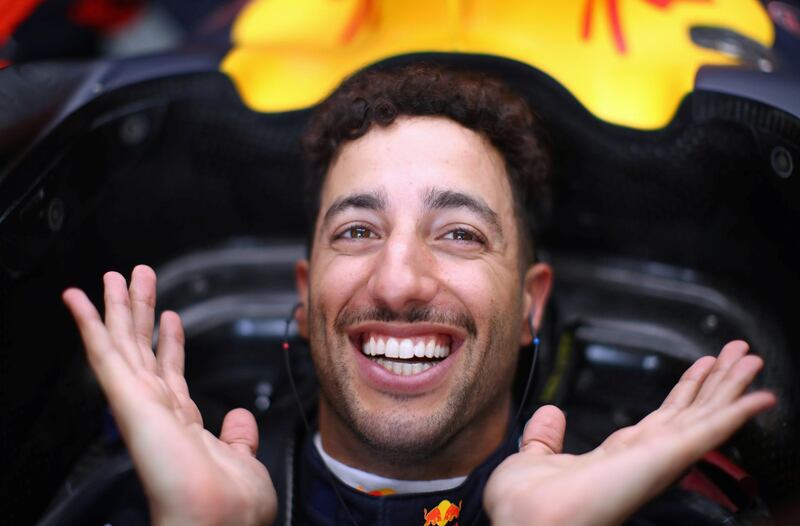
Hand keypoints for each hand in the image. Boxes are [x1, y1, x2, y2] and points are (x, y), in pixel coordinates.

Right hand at [63, 266, 276, 525]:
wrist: (220, 520)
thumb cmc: (231, 507)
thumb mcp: (244, 461)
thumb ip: (238, 436)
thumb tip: (240, 417)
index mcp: (183, 425)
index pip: (171, 374)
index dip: (169, 343)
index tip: (170, 317)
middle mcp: (158, 411)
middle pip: (143, 350)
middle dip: (141, 312)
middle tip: (138, 277)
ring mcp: (140, 404)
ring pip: (123, 344)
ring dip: (118, 307)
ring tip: (114, 276)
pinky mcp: (127, 400)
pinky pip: (104, 354)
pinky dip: (91, 323)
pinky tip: (81, 299)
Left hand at [484, 341, 775, 525]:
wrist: (528, 518)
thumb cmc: (526, 504)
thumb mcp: (535, 458)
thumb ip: (546, 437)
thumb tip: (550, 414)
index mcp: (619, 458)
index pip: (662, 420)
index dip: (685, 393)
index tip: (702, 369)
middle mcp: (644, 458)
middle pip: (691, 413)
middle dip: (716, 383)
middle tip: (740, 353)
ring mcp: (658, 458)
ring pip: (705, 416)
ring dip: (731, 387)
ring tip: (752, 359)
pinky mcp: (666, 457)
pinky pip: (710, 431)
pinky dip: (737, 411)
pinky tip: (760, 395)